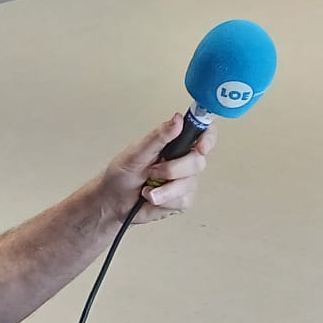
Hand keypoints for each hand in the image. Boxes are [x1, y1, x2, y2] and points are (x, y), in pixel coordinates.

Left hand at [97, 114, 216, 224]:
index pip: (202, 133)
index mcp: (174, 143)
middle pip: (197, 161)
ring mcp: (184, 180)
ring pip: (189, 183)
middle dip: (173, 169)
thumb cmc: (122, 174)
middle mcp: (183, 160)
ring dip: (164, 189)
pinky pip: (182, 200)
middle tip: (153, 171)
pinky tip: (153, 197)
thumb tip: (177, 120)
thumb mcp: (137, 152)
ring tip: (148, 187)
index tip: (200, 147)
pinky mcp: (182, 199)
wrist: (114, 202)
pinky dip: (164, 201)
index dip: (208, 138)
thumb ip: (159, 136)